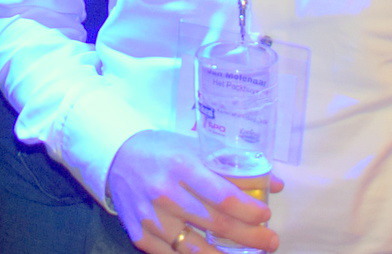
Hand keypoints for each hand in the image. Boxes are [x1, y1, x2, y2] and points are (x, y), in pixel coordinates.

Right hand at [107, 130, 279, 252]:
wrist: (115, 156)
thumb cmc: (162, 150)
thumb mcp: (193, 147)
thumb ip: (231, 166)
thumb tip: (275, 183)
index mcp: (180, 165)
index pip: (223, 195)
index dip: (249, 210)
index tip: (265, 215)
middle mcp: (164, 192)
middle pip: (216, 224)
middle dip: (250, 237)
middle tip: (270, 240)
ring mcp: (151, 218)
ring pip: (196, 249)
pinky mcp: (140, 235)